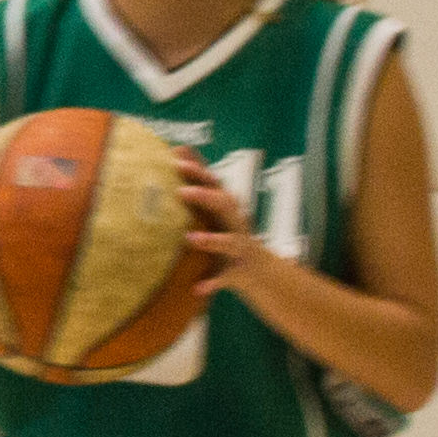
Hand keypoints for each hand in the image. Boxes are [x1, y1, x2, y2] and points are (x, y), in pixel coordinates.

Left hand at [174, 153, 257, 297]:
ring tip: (189, 238)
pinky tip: (197, 289)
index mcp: (227, 208)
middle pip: (225, 205)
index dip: (197, 169)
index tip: (175, 157)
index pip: (213, 183)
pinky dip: (213, 283)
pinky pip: (225, 279)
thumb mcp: (216, 207)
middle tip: (181, 191)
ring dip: (211, 240)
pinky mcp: (238, 272)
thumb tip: (180, 147)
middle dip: (206, 197)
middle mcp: (236, 223)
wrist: (262, 274)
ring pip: (230, 242)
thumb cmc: (229, 233)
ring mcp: (239, 248)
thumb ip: (199, 181)